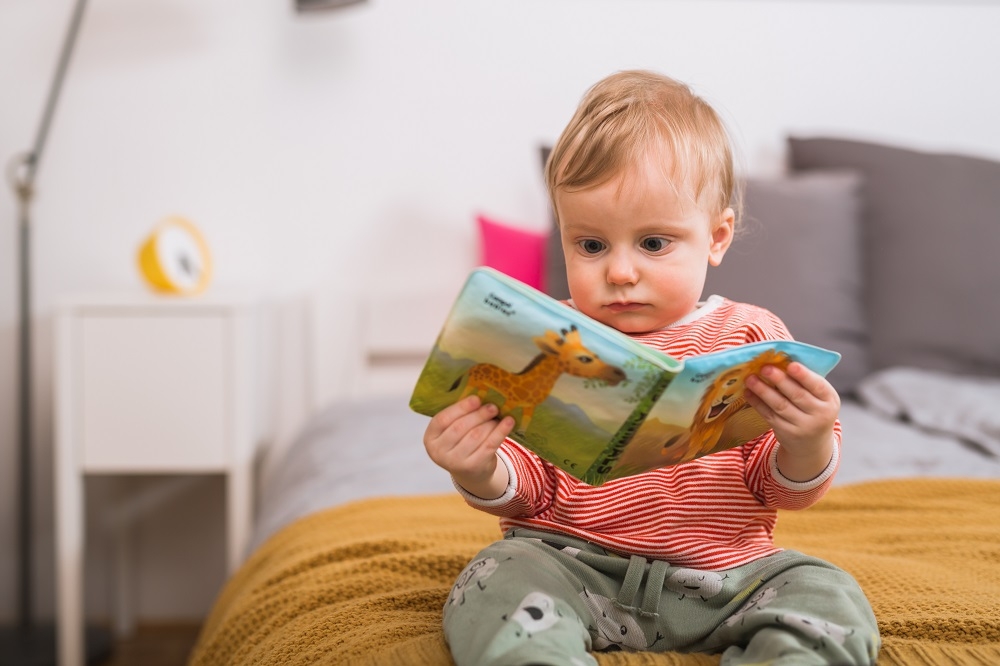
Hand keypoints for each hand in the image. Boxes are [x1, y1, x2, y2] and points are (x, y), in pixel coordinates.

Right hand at [423, 395, 514, 497]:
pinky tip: (509, 422)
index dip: (460, 408)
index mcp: (430, 438)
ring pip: (476, 436)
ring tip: (498, 415)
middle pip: (460, 427)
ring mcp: (455, 462)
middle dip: (478, 414)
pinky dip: (501, 431)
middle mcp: (439, 452)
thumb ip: (459, 416)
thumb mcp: (452, 432)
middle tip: (493, 406)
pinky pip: (489, 445)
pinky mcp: (474, 467)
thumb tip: (480, 394)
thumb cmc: (461, 444)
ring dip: (490, 422)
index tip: (476, 399)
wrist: (471, 473)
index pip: (442, 419)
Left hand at [743, 362, 839, 481]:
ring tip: (751, 379)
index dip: (804, 375)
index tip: (790, 365)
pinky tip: (748, 393)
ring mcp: (802, 426)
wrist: (812, 443)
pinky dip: (757, 403)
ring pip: (780, 406)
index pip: (818, 386)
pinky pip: (769, 415)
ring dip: (763, 391)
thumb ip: (805, 380)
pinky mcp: (786, 433)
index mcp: (829, 400)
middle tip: (764, 368)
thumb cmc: (813, 409)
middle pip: (797, 395)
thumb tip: (781, 357)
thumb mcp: (819, 397)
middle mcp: (819, 415)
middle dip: (779, 380)